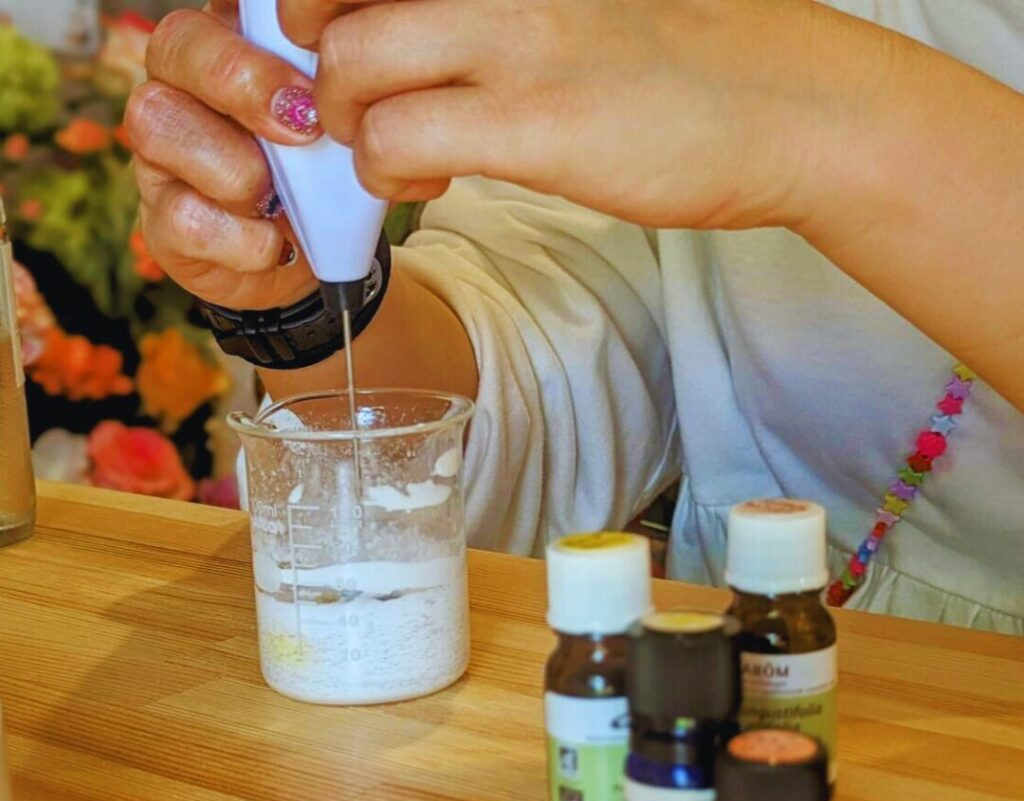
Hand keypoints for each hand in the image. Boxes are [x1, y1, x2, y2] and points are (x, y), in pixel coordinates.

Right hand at [127, 1, 320, 308]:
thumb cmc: (327, 181)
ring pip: (158, 125)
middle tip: (304, 131)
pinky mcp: (161, 221)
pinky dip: (244, 241)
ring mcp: (162, 153)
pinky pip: (185, 218)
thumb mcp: (342, 134)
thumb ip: (332, 95)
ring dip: (238, 173)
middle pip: (173, 45)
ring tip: (281, 204)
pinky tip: (275, 246)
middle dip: (243, 85)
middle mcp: (182, 87)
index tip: (314, 89)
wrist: (319, 266)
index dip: (259, 37)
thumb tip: (343, 74)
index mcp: (231, 49)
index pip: (220, 8)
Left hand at [286, 0, 857, 228]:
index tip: (337, 43)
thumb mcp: (575, 5)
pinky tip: (430, 181)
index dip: (318, 3)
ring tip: (391, 149)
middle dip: (308, 53)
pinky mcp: (533, 121)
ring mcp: (515, 36)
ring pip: (346, 63)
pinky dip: (389, 171)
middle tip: (348, 96)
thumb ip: (494, 14)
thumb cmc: (688, 61)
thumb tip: (422, 37)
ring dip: (346, 120)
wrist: (786, 107)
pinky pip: (398, 139)